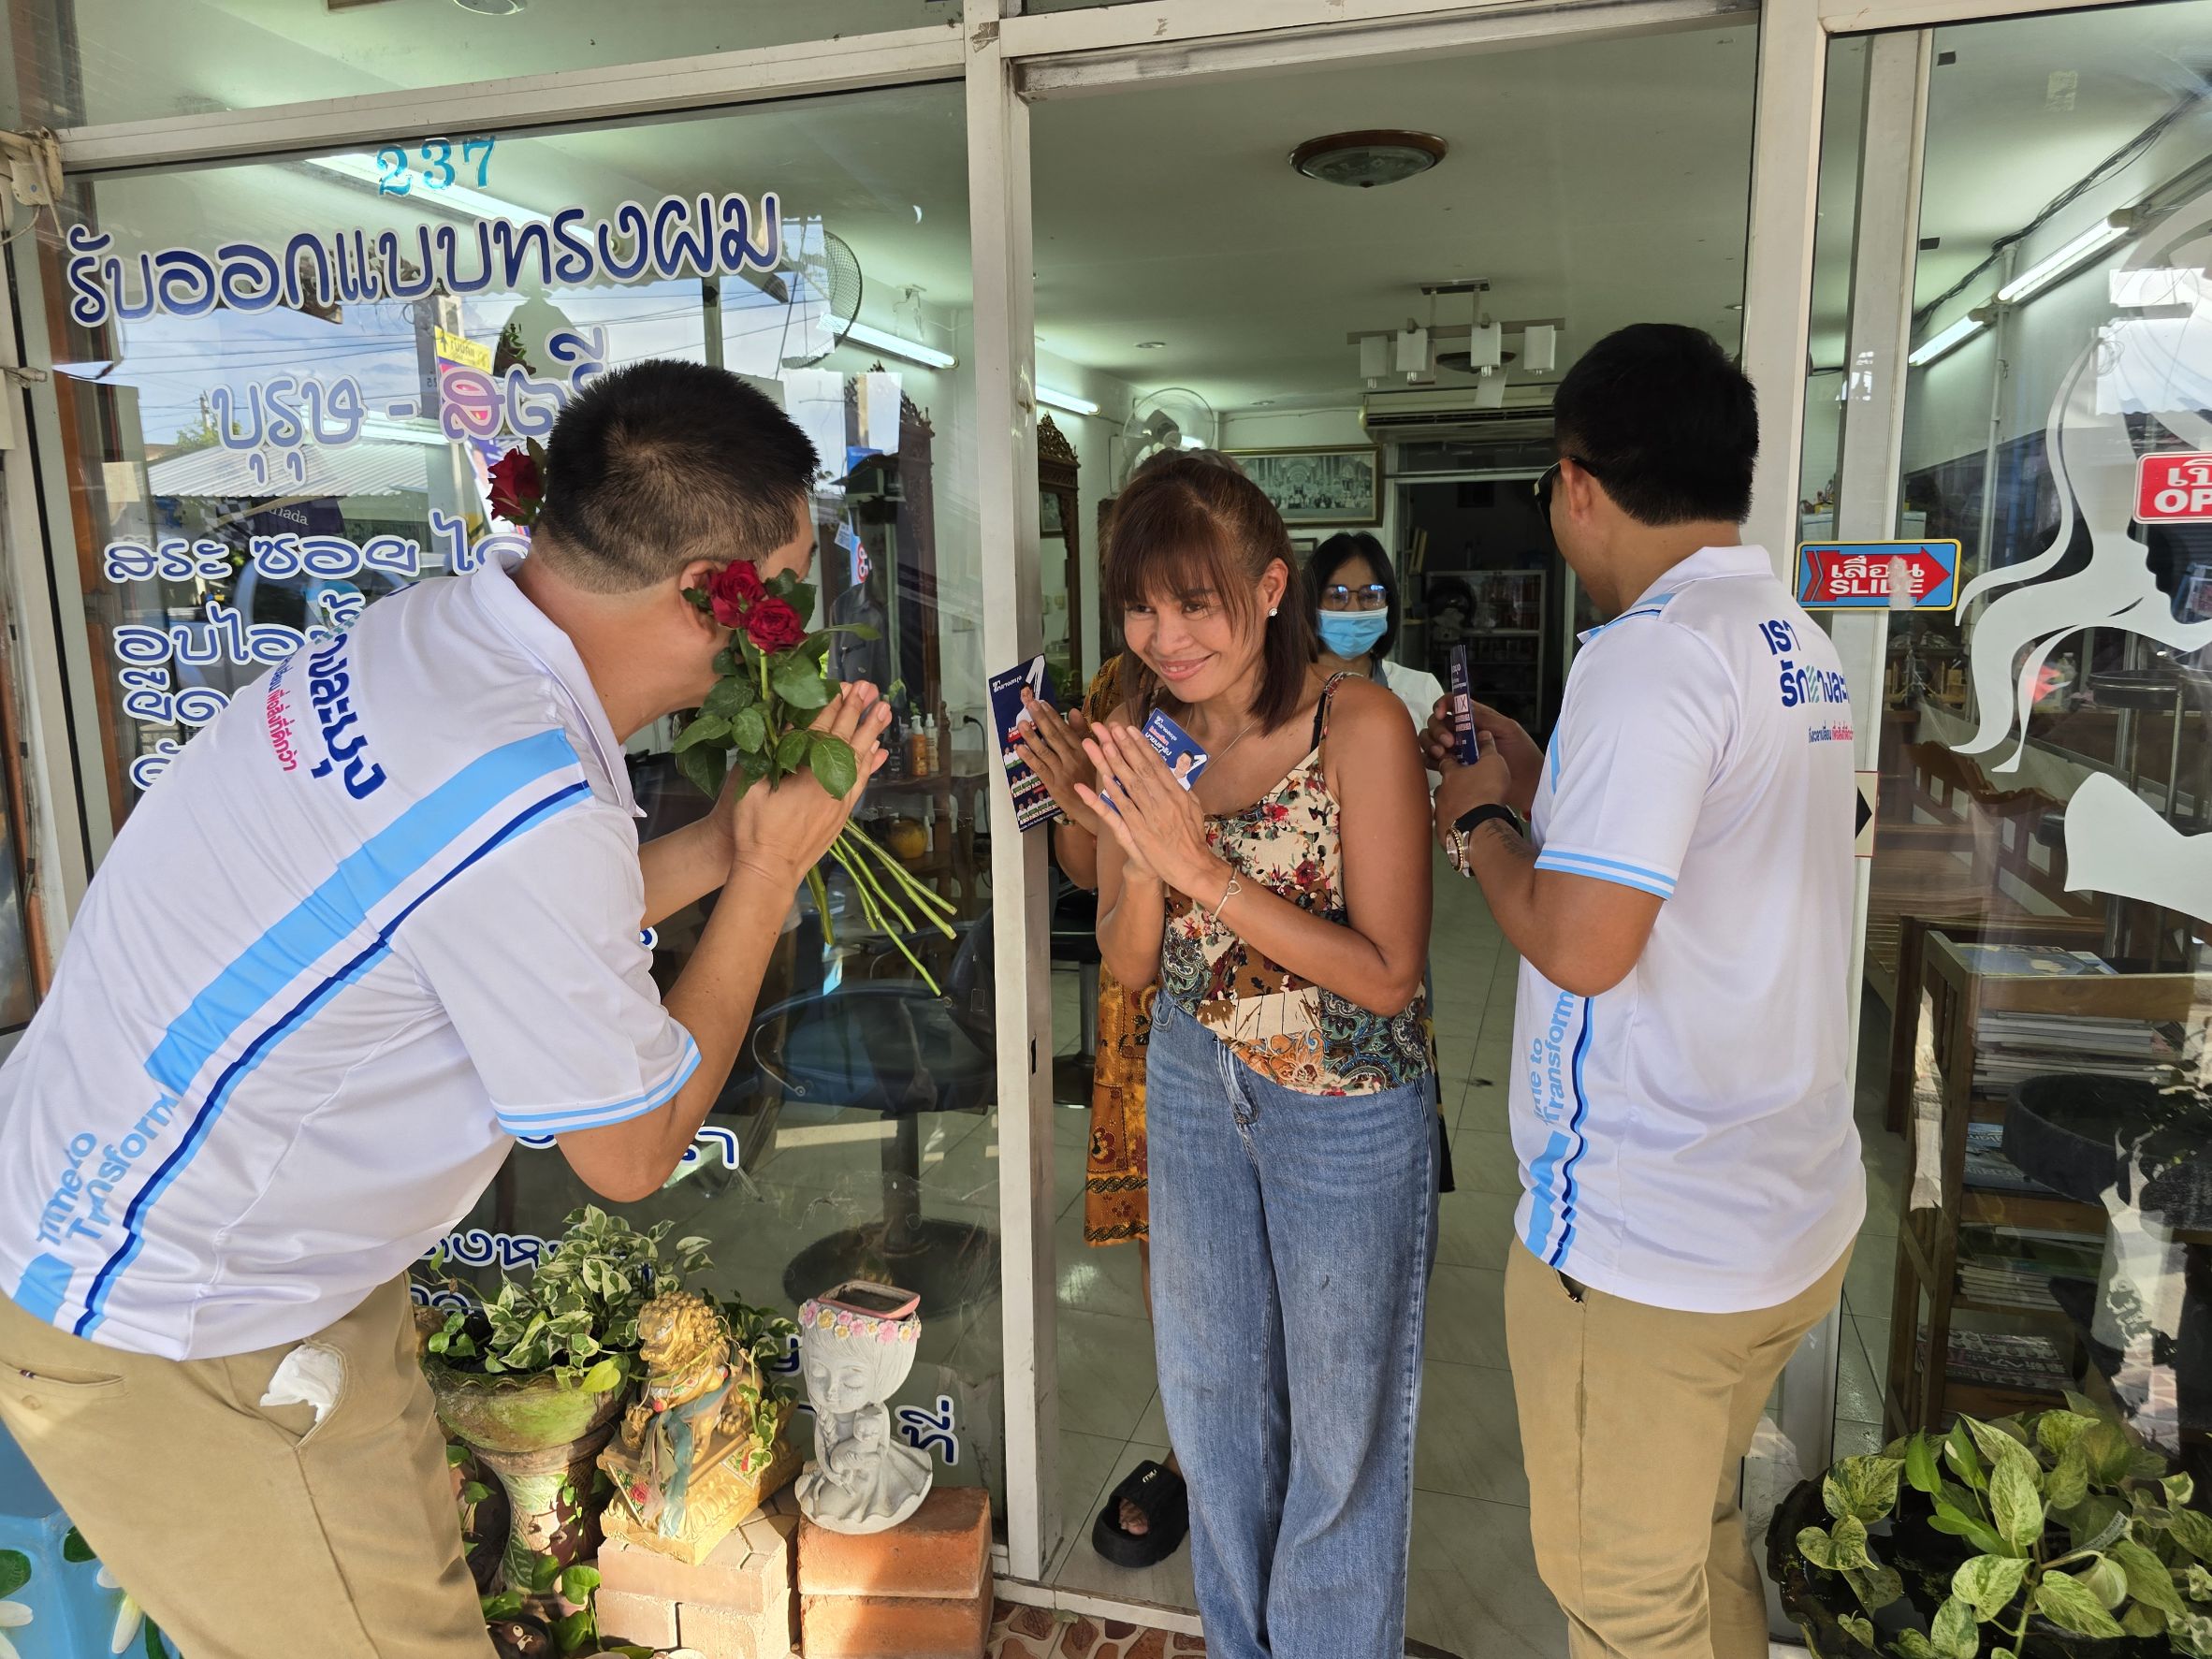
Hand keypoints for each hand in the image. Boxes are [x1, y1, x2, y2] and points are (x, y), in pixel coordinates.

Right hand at [731, 683, 890, 885]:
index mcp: (807, 774)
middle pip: (847, 740)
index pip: (823, 730)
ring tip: (884, 710)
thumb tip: (779, 728)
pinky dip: (872, 763)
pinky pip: (862, 781)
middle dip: (858, 711)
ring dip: (871, 732)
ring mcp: (840, 800)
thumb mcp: (752, 787)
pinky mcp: (842, 813)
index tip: (843, 684)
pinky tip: (879, 751)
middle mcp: (830, 784)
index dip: (832, 705)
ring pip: (861, 759)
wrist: (770, 870)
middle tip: (871, 688)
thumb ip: (768, 756)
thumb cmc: (754, 830)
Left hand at [1011, 689, 1101, 834]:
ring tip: (1020, 723)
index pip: (1064, 728)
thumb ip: (1082, 732)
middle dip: (1040, 718)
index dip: (1052, 715)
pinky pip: (1040, 768)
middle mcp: (1073, 758)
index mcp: (1083, 749)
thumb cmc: (1092, 779)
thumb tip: (1073, 711)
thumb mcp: (1093, 753)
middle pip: (1053, 735)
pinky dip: (1029, 758)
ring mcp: (1063, 771)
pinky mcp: (1054, 784)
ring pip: (1044, 750)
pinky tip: (1019, 748)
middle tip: (1028, 703)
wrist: (1094, 808)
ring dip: (1031, 736)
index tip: (1041, 702)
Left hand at [1074, 722, 1227, 902]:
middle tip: (1108, 727)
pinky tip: (1088, 784)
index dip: (1140, 745)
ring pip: (1126, 783)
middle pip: (1138, 767)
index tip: (1128, 729)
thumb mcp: (1193, 809)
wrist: (1190, 867)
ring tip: (1098, 744)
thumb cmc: (1191, 839)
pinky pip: (1116, 811)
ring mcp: (1147, 815)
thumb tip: (1177, 771)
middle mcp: (1161, 799)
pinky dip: (1101, 797)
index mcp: (1175, 792)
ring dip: (1111, 762)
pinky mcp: (1136, 830)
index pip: (1154, 763)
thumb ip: (1182, 789)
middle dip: (1123, 746)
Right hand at [1426, 697, 1540, 818]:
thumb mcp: (1508, 729)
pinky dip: (1429, 759)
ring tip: (1443, 755)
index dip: (1442, 705)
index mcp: (1475, 719)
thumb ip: (1485, 718)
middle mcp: (1462, 733)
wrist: (1527, 785)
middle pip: (1436, 722)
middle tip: (1449, 743)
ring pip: (1430, 740)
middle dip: (1437, 730)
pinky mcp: (1451, 769)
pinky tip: (1438, 764)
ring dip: (1431, 744)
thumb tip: (1462, 709)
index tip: (1441, 714)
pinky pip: (1431, 761)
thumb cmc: (1523, 754)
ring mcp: (1456, 751)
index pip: (1451, 704)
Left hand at [1432, 749, 1514, 847]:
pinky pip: (1445, 826)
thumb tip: (1483, 734)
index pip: (1445, 761)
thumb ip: (1487, 748)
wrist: (1480, 826)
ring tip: (1468, 811)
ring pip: (1443, 807)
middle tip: (1468, 791)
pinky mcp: (1441, 832)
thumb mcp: (1493, 763)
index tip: (1457, 760)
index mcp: (1451, 774)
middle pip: (1443, 786)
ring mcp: (1439, 813)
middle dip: (1453, 787)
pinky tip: (1464, 828)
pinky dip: (1453, 825)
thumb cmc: (1486, 792)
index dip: (1452, 760)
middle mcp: (1440, 792)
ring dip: (1453, 807)